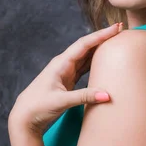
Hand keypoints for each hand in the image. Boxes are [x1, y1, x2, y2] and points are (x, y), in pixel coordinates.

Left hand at [8, 22, 123, 135]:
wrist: (24, 117)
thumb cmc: (38, 107)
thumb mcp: (61, 101)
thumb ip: (84, 97)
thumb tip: (107, 95)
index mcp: (61, 63)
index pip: (84, 44)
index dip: (100, 35)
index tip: (116, 28)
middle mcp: (64, 64)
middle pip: (86, 46)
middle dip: (103, 38)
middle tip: (121, 30)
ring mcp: (66, 72)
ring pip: (86, 56)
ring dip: (100, 48)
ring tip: (116, 41)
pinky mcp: (68, 81)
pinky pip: (84, 67)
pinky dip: (95, 62)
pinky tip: (104, 60)